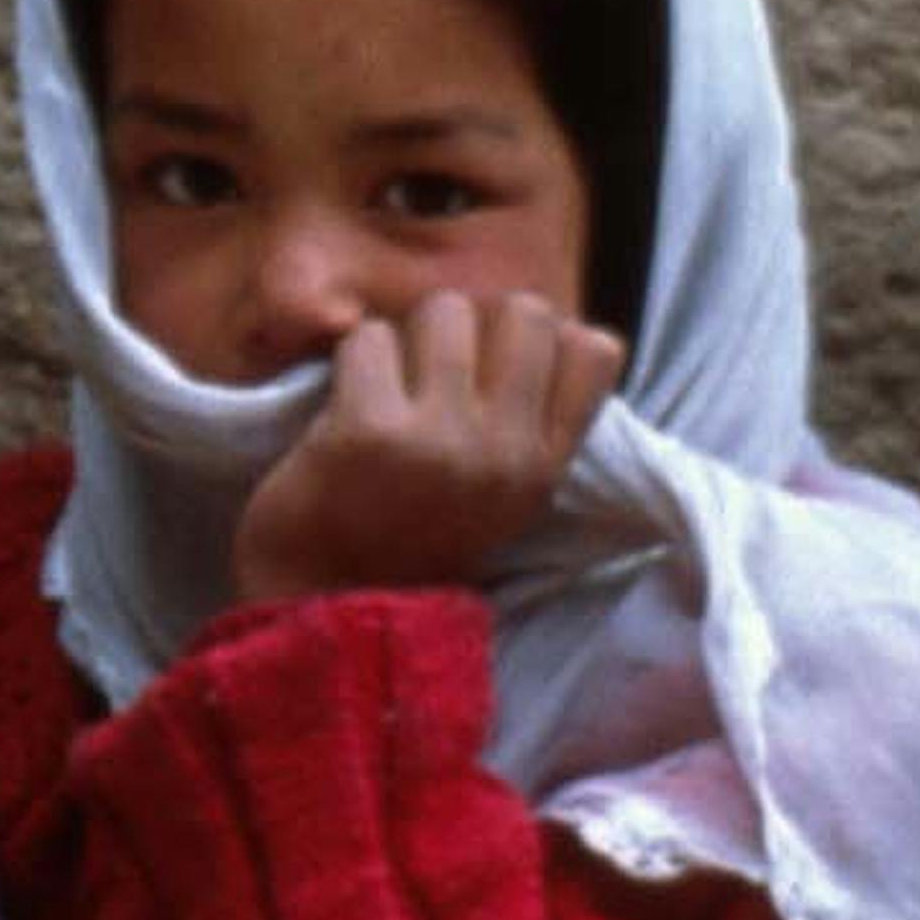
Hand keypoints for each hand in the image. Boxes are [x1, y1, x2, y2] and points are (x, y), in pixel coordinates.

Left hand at [226, 291, 628, 608]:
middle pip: (524, 311)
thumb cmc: (407, 538)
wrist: (325, 608)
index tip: (491, 368)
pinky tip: (344, 411)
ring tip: (387, 391)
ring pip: (444, 311)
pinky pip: (370, 338)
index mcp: (544, 468)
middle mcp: (507, 452)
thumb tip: (563, 326)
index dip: (539, 337)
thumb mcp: (501, 496)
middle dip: (471, 325)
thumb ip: (533, 424)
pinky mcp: (369, 431)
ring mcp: (441, 440)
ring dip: (405, 339)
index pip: (593, 350)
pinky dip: (351, 362)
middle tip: (430, 373)